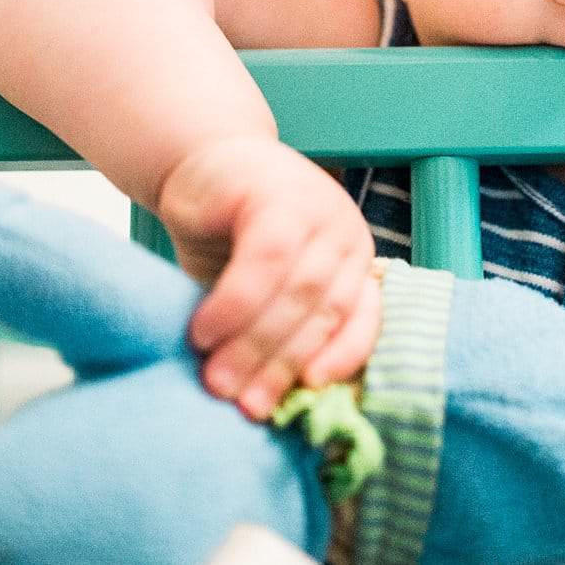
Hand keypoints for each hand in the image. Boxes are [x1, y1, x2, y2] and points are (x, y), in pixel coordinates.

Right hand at [156, 136, 380, 418]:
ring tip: (216, 378)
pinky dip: (236, 304)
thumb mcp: (261, 287)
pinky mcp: (278, 192)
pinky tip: (205, 331)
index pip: (361, 319)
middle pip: (323, 311)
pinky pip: (265, 260)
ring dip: (254, 342)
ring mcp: (318, 208)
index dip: (341, 359)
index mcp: (353, 262)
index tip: (309, 395)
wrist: (202, 162)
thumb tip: (265, 402)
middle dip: (280, 364)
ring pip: (297, 290)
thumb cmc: (233, 235)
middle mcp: (345, 233)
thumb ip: (275, 327)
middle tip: (239, 401)